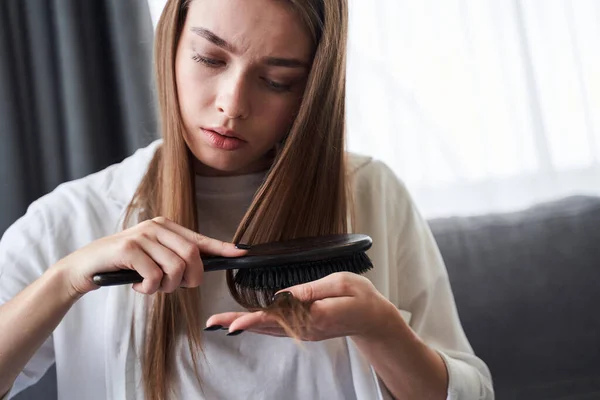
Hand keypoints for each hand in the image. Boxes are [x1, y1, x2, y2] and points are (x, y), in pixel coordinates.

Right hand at [52, 217, 246, 297]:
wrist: (85, 268)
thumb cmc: (123, 266)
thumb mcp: (152, 259)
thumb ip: (174, 259)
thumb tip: (201, 269)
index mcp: (165, 227)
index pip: (199, 239)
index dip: (221, 247)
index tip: (240, 252)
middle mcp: (155, 227)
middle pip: (191, 255)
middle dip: (192, 278)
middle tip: (179, 287)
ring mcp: (141, 236)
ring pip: (175, 267)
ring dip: (167, 287)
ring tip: (152, 287)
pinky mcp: (128, 249)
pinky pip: (154, 276)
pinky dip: (149, 289)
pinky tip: (138, 287)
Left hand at [206, 272, 398, 340]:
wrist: (374, 320)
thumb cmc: (361, 297)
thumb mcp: (341, 283)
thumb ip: (311, 289)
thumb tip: (281, 294)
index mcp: (315, 315)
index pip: (280, 316)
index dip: (255, 319)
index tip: (235, 323)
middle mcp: (306, 328)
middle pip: (267, 326)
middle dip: (239, 323)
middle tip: (213, 322)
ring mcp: (304, 332)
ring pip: (268, 330)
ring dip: (244, 325)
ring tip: (220, 323)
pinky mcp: (304, 330)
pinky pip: (277, 329)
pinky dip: (257, 326)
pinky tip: (244, 323)